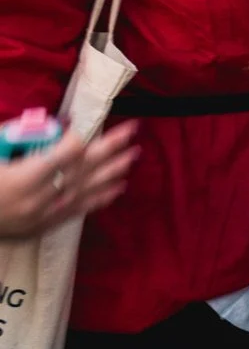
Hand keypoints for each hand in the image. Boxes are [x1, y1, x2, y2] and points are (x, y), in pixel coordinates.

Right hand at [0, 123, 136, 238]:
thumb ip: (15, 140)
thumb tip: (49, 128)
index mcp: (22, 179)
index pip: (62, 156)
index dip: (78, 138)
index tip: (89, 124)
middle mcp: (39, 198)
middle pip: (81, 169)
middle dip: (109, 149)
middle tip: (133, 131)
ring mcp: (45, 214)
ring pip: (86, 189)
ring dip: (113, 170)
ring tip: (134, 154)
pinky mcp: (46, 225)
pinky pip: (80, 209)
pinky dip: (101, 197)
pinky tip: (119, 186)